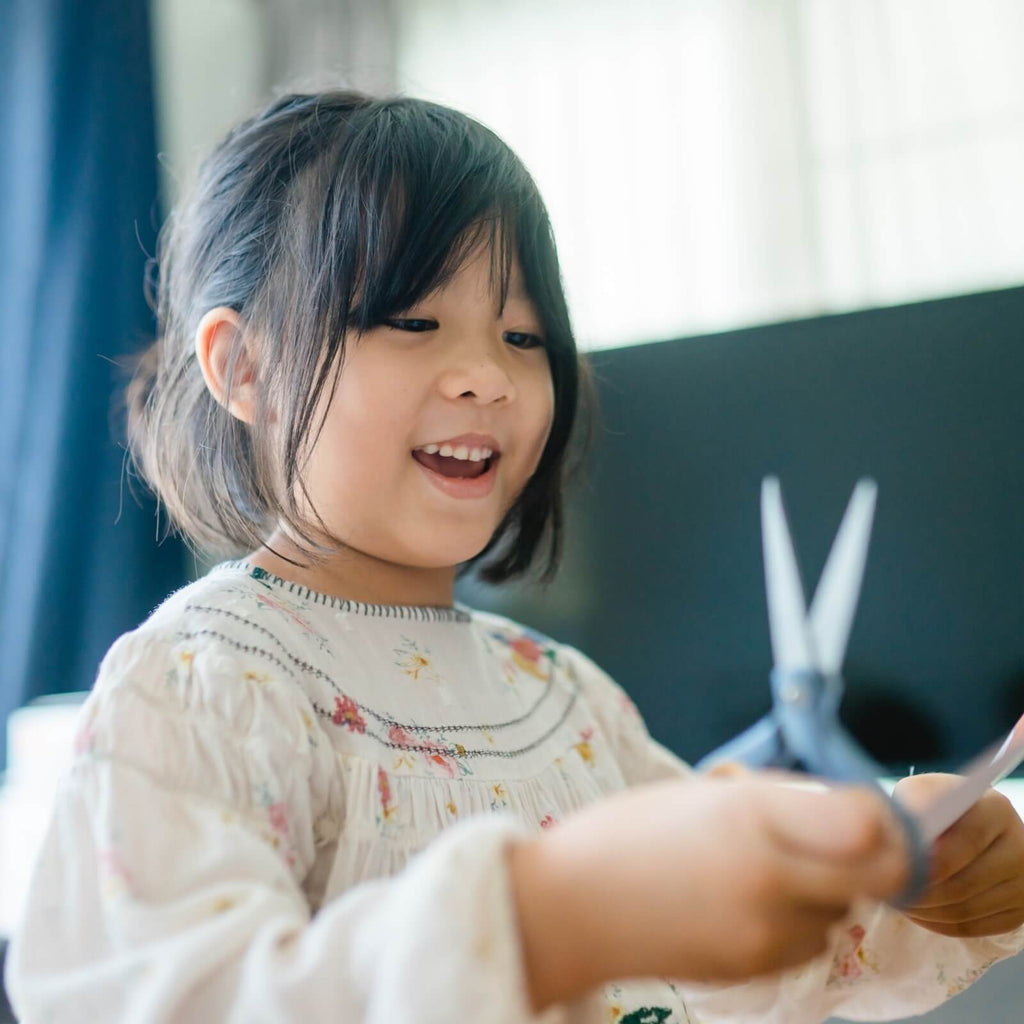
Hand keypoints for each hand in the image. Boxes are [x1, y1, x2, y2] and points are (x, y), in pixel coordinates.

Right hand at [509, 774, 910, 1012]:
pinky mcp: (757, 968)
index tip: (869, 809)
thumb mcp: (702, 793)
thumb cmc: (627, 834)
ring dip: (830, 888)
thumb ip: (776, 800)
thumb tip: (840, 808)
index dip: (881, 815)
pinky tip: (753, 903)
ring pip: (844, 908)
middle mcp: (769, 874)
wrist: (572, 908)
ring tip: (775, 869)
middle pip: (878, 873)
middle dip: (875, 855)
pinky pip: (811, 940)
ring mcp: (766, 930)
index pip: (866, 822)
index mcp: (750, 814)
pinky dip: (800, 921)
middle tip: (847, 840)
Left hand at [892, 773, 1023, 936]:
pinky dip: (938, 923)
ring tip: (896, 900)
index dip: (929, 860)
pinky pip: (972, 927)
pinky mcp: (1017, 911)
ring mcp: (1022, 882)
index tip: (897, 868)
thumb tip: (899, 837)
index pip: (967, 841)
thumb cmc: (934, 806)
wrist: (963, 826)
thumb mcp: (921, 792)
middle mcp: (1019, 846)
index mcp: (995, 809)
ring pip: (966, 910)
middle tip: (887, 891)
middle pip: (965, 883)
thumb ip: (913, 807)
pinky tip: (916, 911)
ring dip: (924, 911)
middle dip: (920, 892)